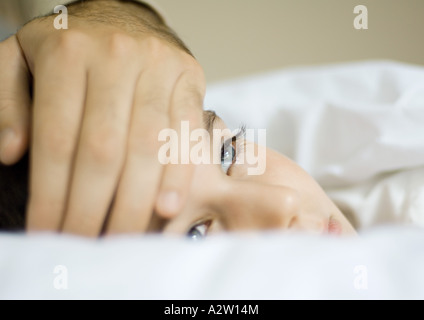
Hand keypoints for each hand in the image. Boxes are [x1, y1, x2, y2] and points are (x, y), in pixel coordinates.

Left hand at [0, 0, 205, 235]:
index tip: (49, 231)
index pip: (57, 139)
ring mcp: (159, 68)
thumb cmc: (73, 43)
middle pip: (104, 150)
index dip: (52, 194)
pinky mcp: (189, 79)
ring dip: (134, 202)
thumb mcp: (21, 57)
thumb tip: (12, 152)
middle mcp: (117, 57)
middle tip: (85, 244)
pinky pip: (187, 132)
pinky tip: (167, 207)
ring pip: (148, 147)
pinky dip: (179, 173)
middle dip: (92, 208)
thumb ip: (8, 101)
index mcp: (68, 53)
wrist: (126, 13)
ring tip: (122, 238)